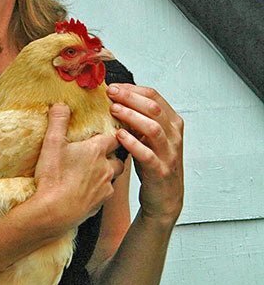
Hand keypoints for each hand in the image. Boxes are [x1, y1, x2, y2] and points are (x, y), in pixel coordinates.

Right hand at [27, 104, 123, 240]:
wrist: (54, 212)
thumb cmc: (53, 177)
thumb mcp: (52, 144)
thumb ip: (58, 121)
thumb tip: (62, 104)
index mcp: (97, 150)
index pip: (114, 136)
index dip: (112, 132)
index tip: (109, 130)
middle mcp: (106, 167)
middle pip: (119, 156)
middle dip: (112, 153)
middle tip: (100, 151)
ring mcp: (105, 187)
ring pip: (114, 175)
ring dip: (107, 171)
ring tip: (94, 170)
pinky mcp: (101, 203)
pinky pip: (106, 192)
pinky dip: (99, 189)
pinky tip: (87, 189)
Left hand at [107, 84, 183, 223]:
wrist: (164, 198)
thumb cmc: (153, 164)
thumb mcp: (148, 138)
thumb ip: (139, 120)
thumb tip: (115, 99)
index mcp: (172, 123)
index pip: (155, 96)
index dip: (133, 89)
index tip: (114, 87)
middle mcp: (174, 136)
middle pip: (154, 108)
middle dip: (130, 98)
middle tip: (110, 94)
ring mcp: (169, 154)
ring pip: (153, 128)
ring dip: (131, 116)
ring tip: (113, 110)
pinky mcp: (160, 171)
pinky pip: (147, 154)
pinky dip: (132, 143)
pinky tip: (118, 136)